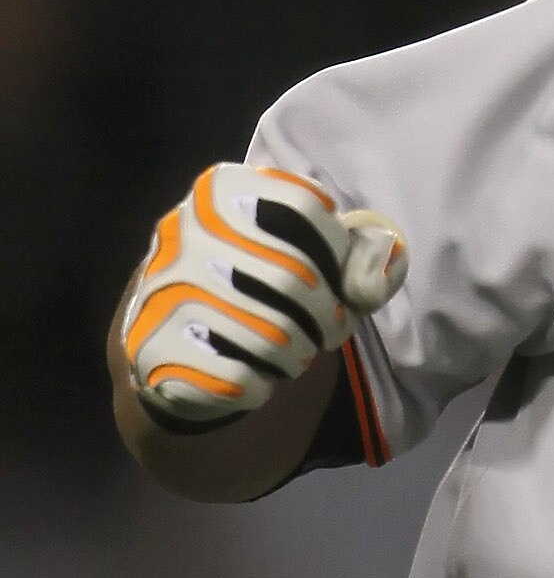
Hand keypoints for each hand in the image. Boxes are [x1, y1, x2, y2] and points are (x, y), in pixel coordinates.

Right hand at [121, 164, 407, 426]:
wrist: (169, 337)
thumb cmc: (257, 287)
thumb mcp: (312, 255)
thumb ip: (361, 255)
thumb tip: (370, 285)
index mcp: (221, 190)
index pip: (307, 206)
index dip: (340, 254)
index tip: (339, 280)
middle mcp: (185, 230)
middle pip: (296, 278)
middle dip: (330, 317)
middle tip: (330, 333)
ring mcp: (166, 288)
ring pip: (273, 335)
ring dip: (299, 355)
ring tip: (292, 353)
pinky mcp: (158, 347)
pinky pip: (241, 378)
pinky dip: (262, 387)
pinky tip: (251, 376)